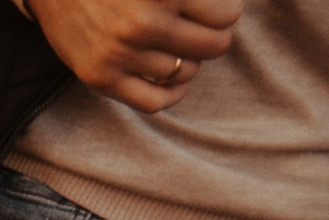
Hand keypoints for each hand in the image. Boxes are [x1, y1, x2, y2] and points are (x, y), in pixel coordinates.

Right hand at [24, 0, 237, 112]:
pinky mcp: (99, 77)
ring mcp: (120, 54)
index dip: (224, 11)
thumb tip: (228, 11)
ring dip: (187, 60)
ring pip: (186, 73)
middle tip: (196, 28)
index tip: (210, 8)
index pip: (227, 14)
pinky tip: (171, 79)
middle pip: (214, 46)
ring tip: (174, 45)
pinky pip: (154, 102)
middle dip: (211, 37)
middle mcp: (143, 23)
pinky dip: (171, 94)